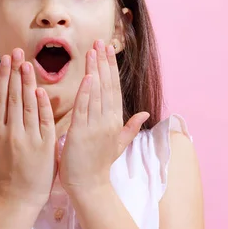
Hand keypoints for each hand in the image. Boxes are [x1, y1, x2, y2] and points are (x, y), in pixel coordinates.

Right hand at [0, 48, 56, 206]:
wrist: (20, 199)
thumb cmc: (2, 176)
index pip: (0, 99)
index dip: (3, 78)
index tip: (6, 61)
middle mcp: (13, 133)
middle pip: (13, 97)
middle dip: (15, 73)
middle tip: (18, 52)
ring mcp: (30, 139)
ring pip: (28, 106)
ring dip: (28, 83)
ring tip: (28, 64)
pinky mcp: (46, 146)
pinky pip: (44, 122)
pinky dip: (42, 106)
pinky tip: (41, 90)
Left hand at [59, 40, 149, 194]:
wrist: (89, 186)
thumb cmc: (99, 164)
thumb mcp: (119, 144)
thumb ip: (131, 127)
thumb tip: (146, 114)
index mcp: (116, 121)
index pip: (114, 89)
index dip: (111, 68)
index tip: (108, 50)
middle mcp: (108, 121)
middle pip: (107, 86)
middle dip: (104, 63)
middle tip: (100, 42)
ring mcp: (96, 126)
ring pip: (97, 93)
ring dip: (95, 70)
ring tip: (93, 51)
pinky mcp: (81, 132)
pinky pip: (84, 108)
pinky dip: (86, 92)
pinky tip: (88, 76)